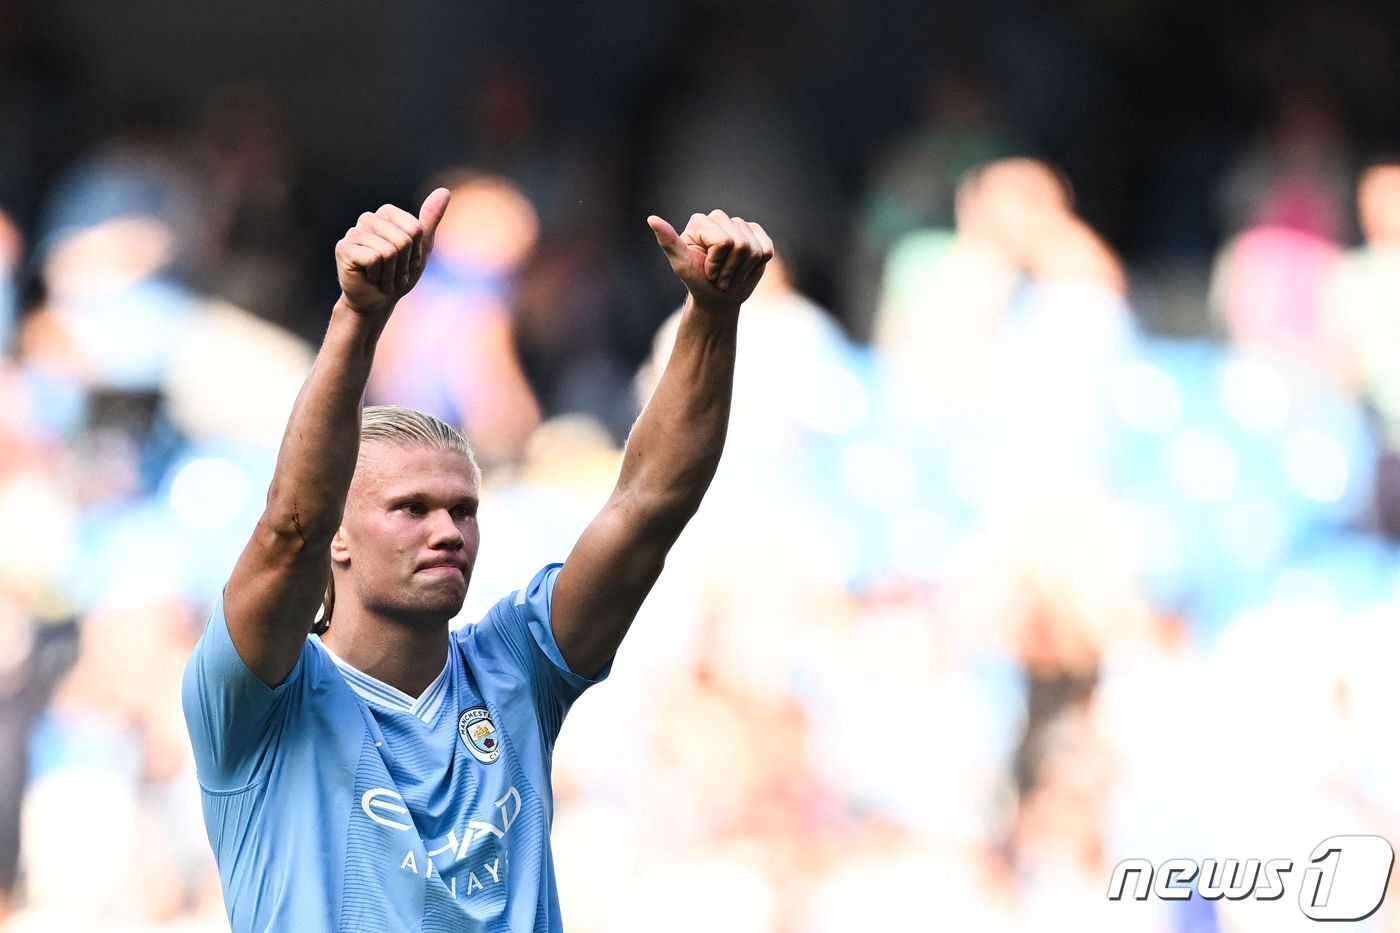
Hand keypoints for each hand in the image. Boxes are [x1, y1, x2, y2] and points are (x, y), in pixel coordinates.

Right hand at [335, 188, 451, 315]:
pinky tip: (369, 278)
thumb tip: (444, 191)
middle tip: (393, 272)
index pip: (415, 229)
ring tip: (382, 276)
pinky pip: (374, 259)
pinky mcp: (343, 248)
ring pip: (389, 251)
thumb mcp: (421, 248)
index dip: (415, 252)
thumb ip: (430, 220)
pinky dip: (378, 275)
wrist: (377, 302)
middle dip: (404, 265)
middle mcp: (368, 218)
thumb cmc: (399, 274)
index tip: (406, 261)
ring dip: (391, 273)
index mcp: (387, 213)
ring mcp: (354, 232)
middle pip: (404, 240)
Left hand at [648, 210, 773, 309]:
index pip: (723, 241)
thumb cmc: (697, 281)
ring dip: (742, 271)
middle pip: (740, 244)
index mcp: (700, 221)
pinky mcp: (758, 234)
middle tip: (719, 277)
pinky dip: (756, 267)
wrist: (717, 297)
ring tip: (729, 276)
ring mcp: (741, 224)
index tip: (707, 271)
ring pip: (755, 249)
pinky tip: (744, 270)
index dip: (717, 263)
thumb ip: (668, 241)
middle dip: (730, 269)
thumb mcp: (681, 264)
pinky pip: (767, 250)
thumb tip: (651, 219)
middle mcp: (720, 217)